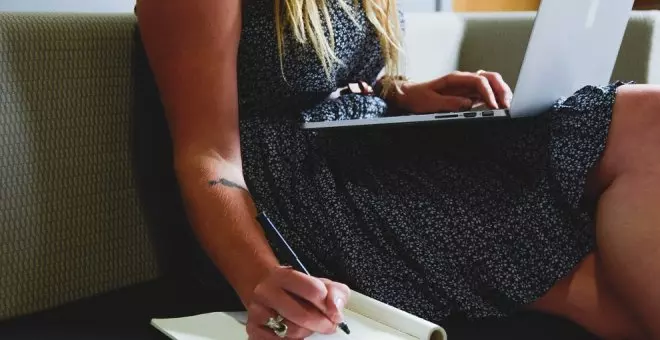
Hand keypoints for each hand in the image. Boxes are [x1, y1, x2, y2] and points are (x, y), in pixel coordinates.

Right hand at [246, 266, 350, 339]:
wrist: (264, 289)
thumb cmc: (295, 289)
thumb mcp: (319, 283)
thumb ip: (335, 293)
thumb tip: (336, 311)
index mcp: (284, 276)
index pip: (314, 290)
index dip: (328, 305)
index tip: (333, 311)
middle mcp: (266, 292)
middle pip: (302, 316)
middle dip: (322, 324)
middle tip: (328, 326)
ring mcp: (257, 311)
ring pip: (292, 331)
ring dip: (307, 332)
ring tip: (309, 326)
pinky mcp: (253, 329)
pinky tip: (295, 333)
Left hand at [393, 70, 512, 113]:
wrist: (410, 96)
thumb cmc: (418, 97)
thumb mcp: (430, 102)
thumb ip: (449, 103)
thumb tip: (468, 105)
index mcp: (456, 78)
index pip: (479, 80)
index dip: (488, 92)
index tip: (493, 106)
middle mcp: (464, 80)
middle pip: (490, 78)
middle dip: (501, 89)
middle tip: (507, 105)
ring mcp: (467, 87)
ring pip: (491, 84)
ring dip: (501, 93)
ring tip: (507, 106)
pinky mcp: (468, 95)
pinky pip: (486, 94)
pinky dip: (495, 99)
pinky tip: (499, 108)